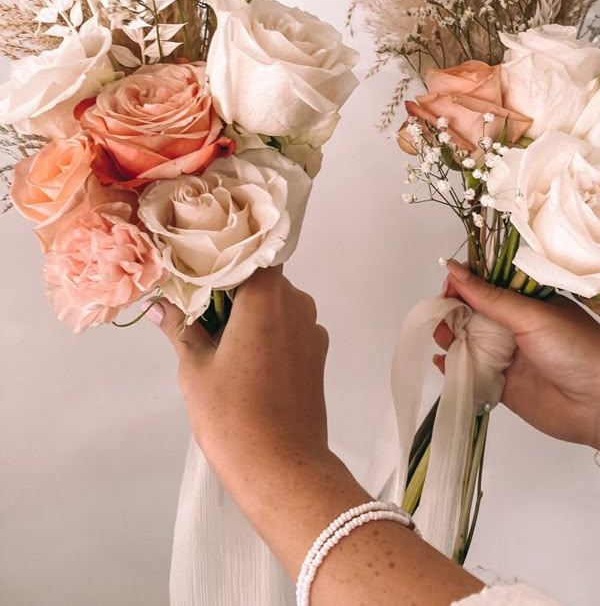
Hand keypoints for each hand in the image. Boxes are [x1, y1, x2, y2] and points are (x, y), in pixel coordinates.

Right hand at [150, 266, 330, 514]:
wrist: (282, 469)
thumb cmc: (233, 415)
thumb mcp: (195, 369)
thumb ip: (181, 329)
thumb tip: (160, 305)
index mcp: (268, 297)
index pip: (250, 252)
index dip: (223, 254)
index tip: (197, 264)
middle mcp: (298, 304)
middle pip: (262, 279)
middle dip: (231, 289)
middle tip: (197, 305)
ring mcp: (312, 331)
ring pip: (276, 306)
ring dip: (249, 313)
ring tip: (214, 338)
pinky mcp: (317, 356)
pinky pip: (288, 330)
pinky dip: (266, 334)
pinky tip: (241, 359)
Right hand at [434, 260, 599, 449]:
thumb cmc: (577, 349)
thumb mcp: (531, 316)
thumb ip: (489, 297)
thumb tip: (453, 267)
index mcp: (528, 302)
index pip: (487, 285)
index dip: (464, 283)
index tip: (447, 287)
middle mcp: (516, 327)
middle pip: (473, 313)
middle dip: (453, 311)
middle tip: (440, 314)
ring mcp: (509, 357)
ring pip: (470, 342)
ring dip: (451, 337)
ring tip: (440, 336)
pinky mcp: (503, 387)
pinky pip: (473, 374)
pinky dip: (455, 367)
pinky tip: (443, 361)